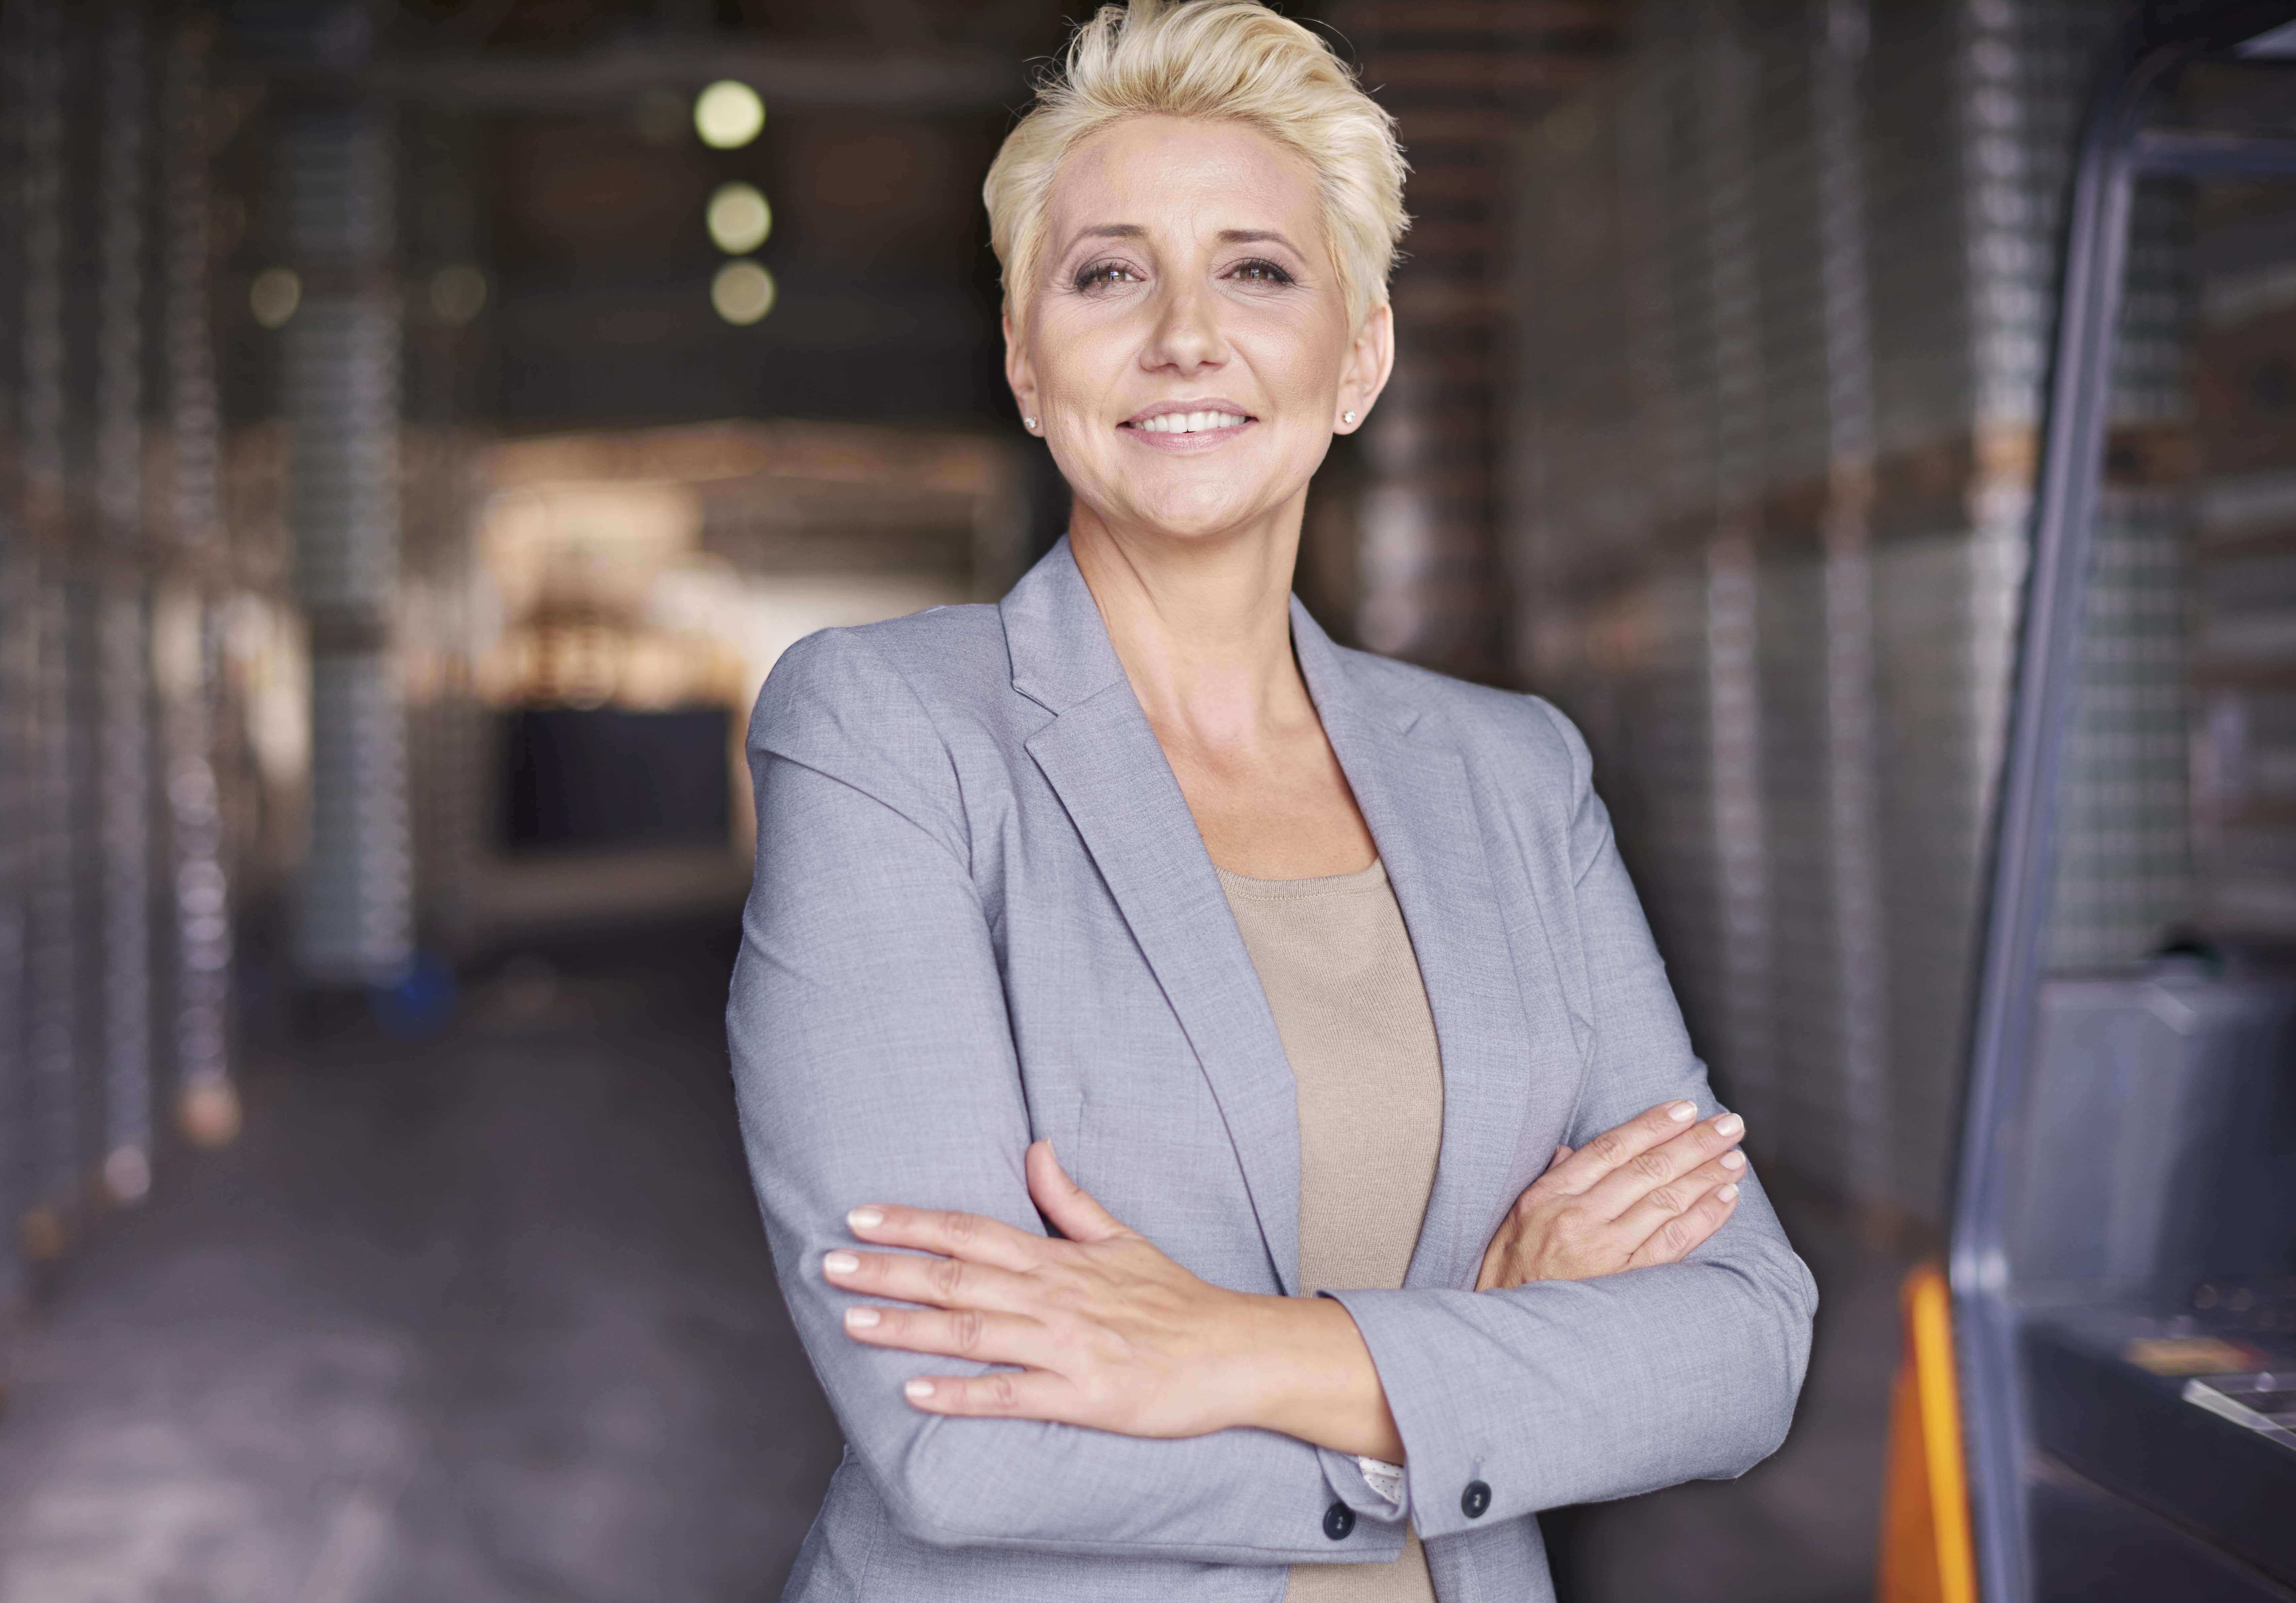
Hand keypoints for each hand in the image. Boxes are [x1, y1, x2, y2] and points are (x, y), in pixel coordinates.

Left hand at [824, 1139, 1352, 1441]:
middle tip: (827, 1265)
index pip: (970, 1230)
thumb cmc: (1176, 1299)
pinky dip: (962, 1394)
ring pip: (973, 1332)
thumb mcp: (1122, 1238)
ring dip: (908, 1328)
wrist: (1235, 1352)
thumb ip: (1070, 1199)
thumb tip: (1034, 1148)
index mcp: (1058, 1259)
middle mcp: (1054, 1296)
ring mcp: (1066, 1346)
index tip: (859, 1216)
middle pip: (957, 1276)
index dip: (912, 1222)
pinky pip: (1011, 1395)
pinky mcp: (1082, 1395)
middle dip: (888, 1271)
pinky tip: (916, 1394)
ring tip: (851, 1323)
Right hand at [1476, 1100, 1746, 1291]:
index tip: (1684, 1109)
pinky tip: (1725, 1198)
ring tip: (1734, 1159)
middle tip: (1728, 1126)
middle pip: (1647, 1169)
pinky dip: (1703, 1218)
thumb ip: (1549, 1180)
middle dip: (1693, 1143)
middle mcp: (1579, 1215)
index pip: (1611, 1147)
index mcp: (1550, 1194)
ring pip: (1665, 1201)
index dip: (1651, 1125)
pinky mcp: (1624, 1279)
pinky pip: (1672, 1242)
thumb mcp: (1515, 1218)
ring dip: (1706, 1176)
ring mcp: (1604, 1248)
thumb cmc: (1510, 1272)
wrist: (1512, 1330)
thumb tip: (1572, 1151)